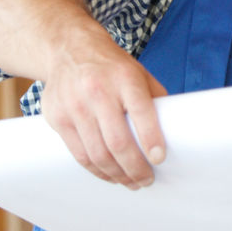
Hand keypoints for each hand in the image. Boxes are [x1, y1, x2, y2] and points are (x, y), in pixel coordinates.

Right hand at [41, 42, 167, 188]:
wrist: (69, 48)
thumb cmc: (111, 67)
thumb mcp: (138, 73)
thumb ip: (154, 99)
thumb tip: (174, 131)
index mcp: (124, 77)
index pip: (141, 112)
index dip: (151, 139)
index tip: (159, 159)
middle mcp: (97, 90)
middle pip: (117, 142)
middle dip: (135, 168)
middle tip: (146, 180)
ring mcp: (74, 105)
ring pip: (97, 154)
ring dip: (117, 175)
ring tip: (131, 182)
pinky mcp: (57, 117)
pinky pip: (79, 154)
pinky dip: (96, 170)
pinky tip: (109, 174)